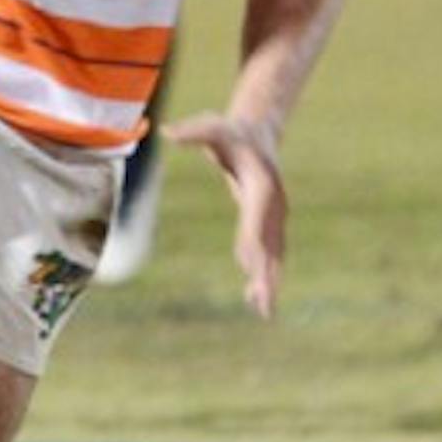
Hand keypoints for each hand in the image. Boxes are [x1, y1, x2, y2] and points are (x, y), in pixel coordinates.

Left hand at [163, 112, 285, 316]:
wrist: (259, 132)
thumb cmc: (229, 132)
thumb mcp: (210, 128)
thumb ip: (191, 132)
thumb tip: (165, 131)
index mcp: (261, 184)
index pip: (254, 217)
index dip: (251, 240)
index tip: (248, 266)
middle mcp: (274, 204)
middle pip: (269, 243)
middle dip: (266, 274)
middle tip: (264, 303)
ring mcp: (276, 216)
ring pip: (274, 255)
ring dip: (269, 283)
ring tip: (264, 313)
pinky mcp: (272, 224)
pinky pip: (271, 254)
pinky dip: (266, 276)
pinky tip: (256, 301)